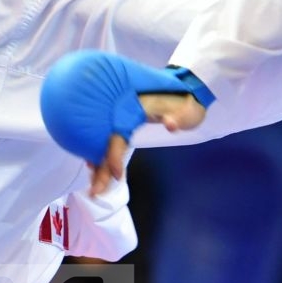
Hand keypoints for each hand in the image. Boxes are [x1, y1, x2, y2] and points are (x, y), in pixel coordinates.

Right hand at [87, 92, 207, 195]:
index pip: (118, 137)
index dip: (114, 157)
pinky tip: (97, 170)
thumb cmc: (186, 102)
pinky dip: (103, 157)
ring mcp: (123, 121)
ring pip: (106, 145)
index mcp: (134, 111)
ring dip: (99, 166)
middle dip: (101, 169)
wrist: (185, 90)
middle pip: (107, 145)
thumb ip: (179, 117)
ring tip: (94, 189)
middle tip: (95, 192)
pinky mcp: (126, 126)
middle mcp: (123, 116)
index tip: (116, 176)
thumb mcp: (187, 108)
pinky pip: (110, 143)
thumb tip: (171, 125)